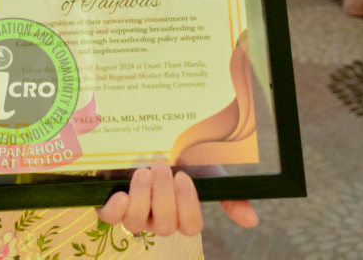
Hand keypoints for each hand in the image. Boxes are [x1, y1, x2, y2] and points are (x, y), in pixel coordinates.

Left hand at [97, 161, 258, 236]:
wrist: (145, 136)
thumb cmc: (178, 155)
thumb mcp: (206, 168)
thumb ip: (228, 193)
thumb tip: (253, 221)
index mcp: (181, 212)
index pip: (190, 226)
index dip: (187, 205)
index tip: (184, 176)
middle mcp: (157, 217)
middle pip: (164, 226)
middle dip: (163, 196)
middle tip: (160, 166)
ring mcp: (133, 213)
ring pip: (137, 223)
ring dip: (141, 198)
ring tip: (142, 171)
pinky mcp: (110, 204)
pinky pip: (109, 219)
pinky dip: (114, 209)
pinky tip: (119, 194)